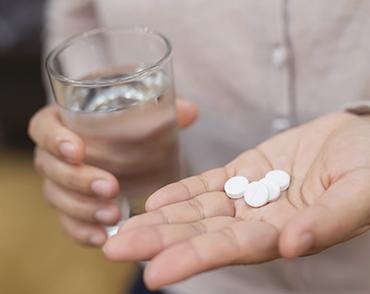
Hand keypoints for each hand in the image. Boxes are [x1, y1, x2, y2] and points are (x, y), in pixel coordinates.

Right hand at [28, 99, 197, 245]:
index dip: (53, 139)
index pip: (43, 129)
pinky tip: (101, 237)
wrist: (121, 151)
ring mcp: (60, 183)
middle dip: (78, 180)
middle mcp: (55, 155)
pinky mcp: (70, 207)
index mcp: (63, 124)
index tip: (78, 149)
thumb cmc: (125, 128)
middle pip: (49, 168)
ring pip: (56, 198)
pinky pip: (67, 222)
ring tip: (113, 215)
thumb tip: (190, 111)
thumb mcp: (141, 116)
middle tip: (111, 187)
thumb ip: (164, 111)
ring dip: (82, 208)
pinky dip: (81, 230)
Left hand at [103, 112, 369, 288]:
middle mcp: (261, 220)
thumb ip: (327, 221)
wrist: (365, 137)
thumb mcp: (360, 193)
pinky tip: (154, 201)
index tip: (153, 272)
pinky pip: (209, 183)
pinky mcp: (246, 169)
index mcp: (287, 234)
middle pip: (203, 233)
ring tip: (122, 227)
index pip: (233, 250)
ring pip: (199, 210)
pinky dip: (182, 191)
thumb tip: (291, 245)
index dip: (193, 259)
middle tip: (114, 248)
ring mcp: (250, 194)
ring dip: (161, 219)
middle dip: (159, 241)